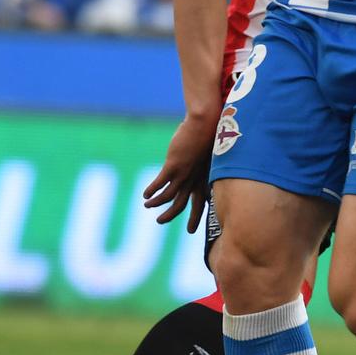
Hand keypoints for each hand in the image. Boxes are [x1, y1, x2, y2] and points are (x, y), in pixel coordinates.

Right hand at [143, 111, 217, 231]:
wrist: (206, 123)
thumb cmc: (209, 135)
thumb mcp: (209, 153)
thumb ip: (204, 162)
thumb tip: (200, 164)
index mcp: (204, 178)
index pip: (201, 203)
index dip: (196, 217)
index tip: (192, 231)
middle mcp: (194, 180)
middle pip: (183, 205)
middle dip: (171, 215)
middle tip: (160, 221)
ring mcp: (184, 174)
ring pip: (168, 197)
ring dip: (156, 203)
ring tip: (147, 205)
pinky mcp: (173, 166)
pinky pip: (160, 184)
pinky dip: (152, 190)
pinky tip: (145, 194)